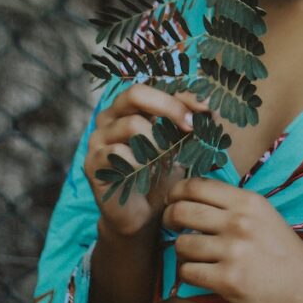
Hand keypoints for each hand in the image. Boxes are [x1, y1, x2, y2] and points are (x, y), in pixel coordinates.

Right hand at [84, 84, 195, 238]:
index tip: (206, 109)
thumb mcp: (180, 145)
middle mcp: (110, 117)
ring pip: (132, 125)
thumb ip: (190, 124)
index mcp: (130, 107)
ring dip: (158, 143)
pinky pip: (119, 153)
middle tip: (190, 126)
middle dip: (168, 107)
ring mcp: (97, 139)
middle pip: (135, 93)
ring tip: (167, 160)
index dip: (181, 95)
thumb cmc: (161, 175)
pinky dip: (140, 164)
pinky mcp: (92, 163)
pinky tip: (147, 176)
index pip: (155, 86)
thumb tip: (210, 108)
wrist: (143, 215)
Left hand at [162, 176, 302, 302]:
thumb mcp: (264, 216)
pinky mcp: (228, 280)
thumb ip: (233, 206)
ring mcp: (233, 251)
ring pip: (182, 244)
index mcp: (248, 201)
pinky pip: (188, 272)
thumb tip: (192, 199)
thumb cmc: (285, 253)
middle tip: (172, 227)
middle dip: (169, 219)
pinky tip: (202, 274)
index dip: (176, 192)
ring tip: (194, 255)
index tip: (172, 200)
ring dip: (181, 251)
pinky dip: (189, 274)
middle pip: (182, 211)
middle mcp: (239, 222)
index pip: (196, 186)